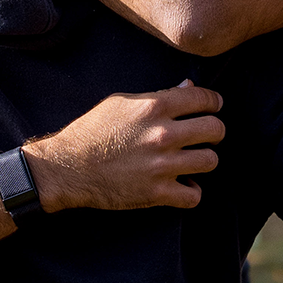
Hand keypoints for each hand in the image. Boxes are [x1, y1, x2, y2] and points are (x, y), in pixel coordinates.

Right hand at [21, 82, 224, 212]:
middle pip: (215, 129)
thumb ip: (158, 95)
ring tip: (194, 159)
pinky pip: (194, 196)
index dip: (214, 102)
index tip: (214, 107)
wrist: (67, 167)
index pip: (203, 99)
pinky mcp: (156, 193)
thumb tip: (189, 87)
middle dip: (215, 131)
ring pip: (210, 161)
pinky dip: (192, 191)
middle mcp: (162, 135)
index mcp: (154, 107)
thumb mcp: (121, 103)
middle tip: (207, 135)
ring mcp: (161, 166)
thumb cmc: (93, 131)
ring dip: (204, 160)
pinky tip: (183, 185)